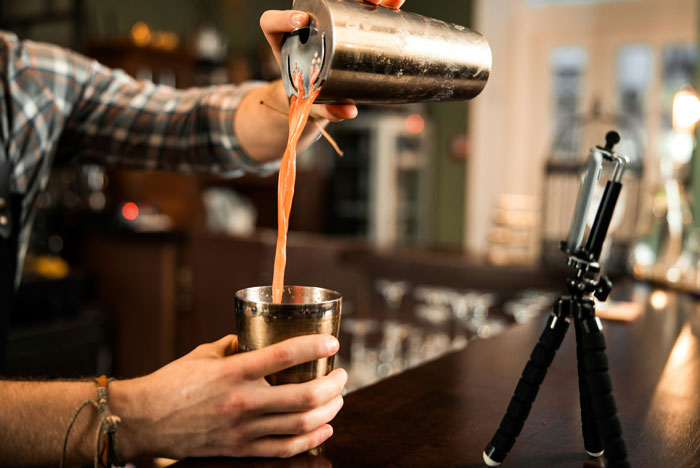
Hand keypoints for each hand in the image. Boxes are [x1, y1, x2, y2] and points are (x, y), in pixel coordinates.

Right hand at [111, 334, 346, 458]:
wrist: (145, 420)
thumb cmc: (172, 383)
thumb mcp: (205, 354)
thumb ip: (237, 344)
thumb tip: (260, 337)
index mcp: (234, 371)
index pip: (284, 355)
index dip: (315, 346)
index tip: (333, 342)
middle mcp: (243, 401)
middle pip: (305, 396)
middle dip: (334, 384)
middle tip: (342, 374)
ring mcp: (244, 429)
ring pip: (302, 424)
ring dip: (329, 410)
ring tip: (337, 398)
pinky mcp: (241, 449)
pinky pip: (286, 448)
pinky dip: (312, 439)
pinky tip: (324, 427)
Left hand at [259, 1, 405, 121]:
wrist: (316, 95)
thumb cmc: (309, 98)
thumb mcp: (315, 105)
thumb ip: (327, 110)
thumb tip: (350, 111)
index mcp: (283, 43)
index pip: (272, 23)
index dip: (282, 18)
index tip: (301, 22)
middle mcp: (304, 28)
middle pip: (316, 2)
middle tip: (357, 4)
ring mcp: (324, 23)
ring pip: (343, 1)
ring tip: (389, 1)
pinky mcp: (343, 23)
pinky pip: (359, 9)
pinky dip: (380, 5)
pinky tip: (395, 3)